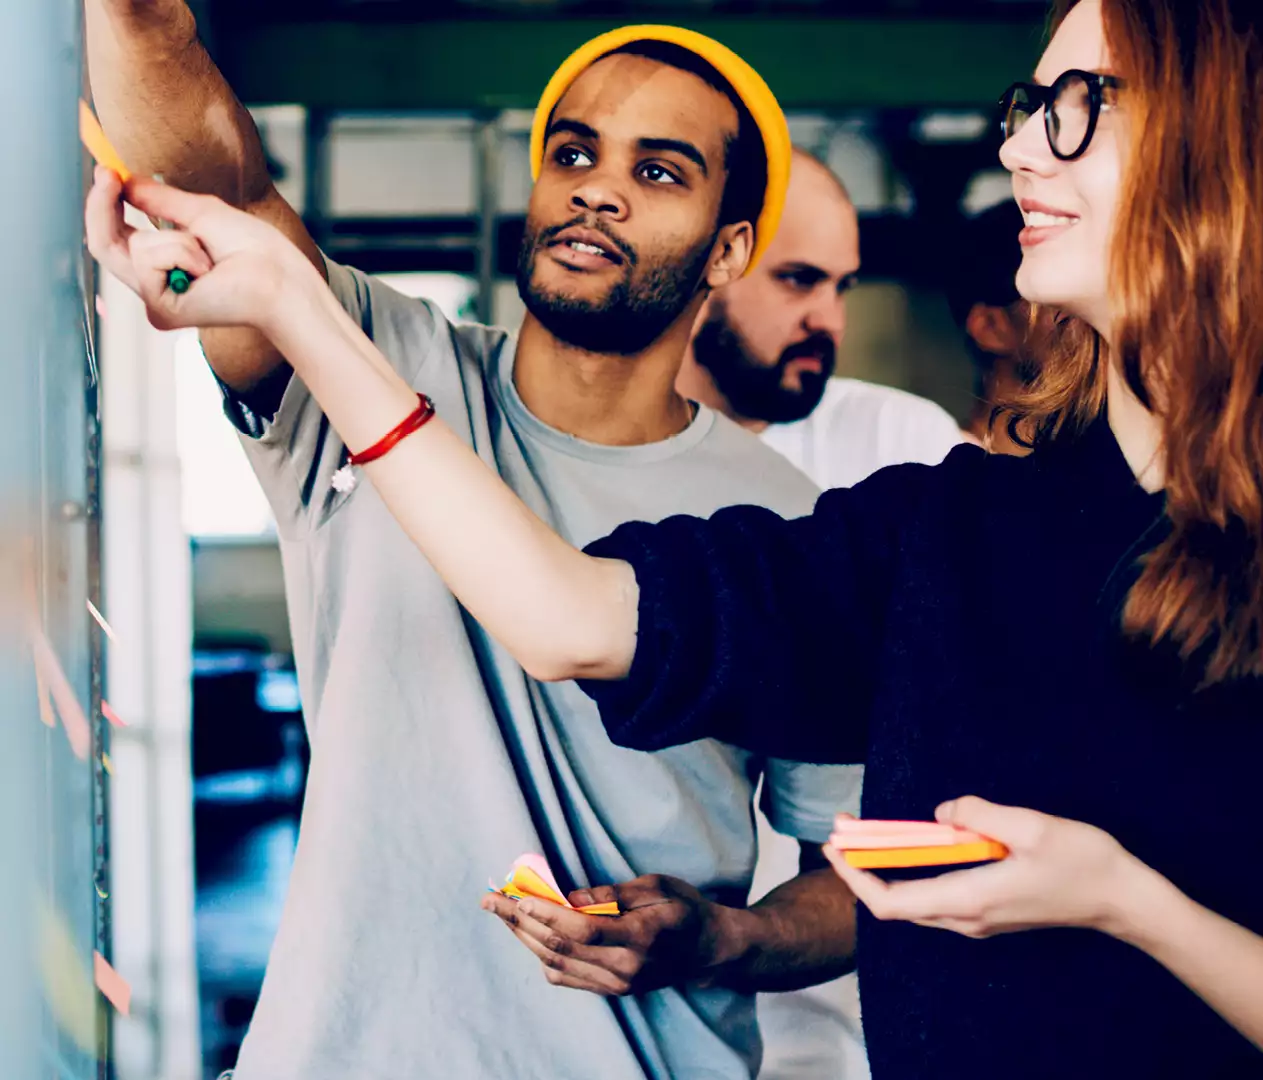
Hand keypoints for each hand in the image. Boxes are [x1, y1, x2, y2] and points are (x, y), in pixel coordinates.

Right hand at [84, 166, 313, 335]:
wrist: (279, 278)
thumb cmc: (254, 250)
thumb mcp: (199, 213)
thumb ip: (160, 200)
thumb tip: (123, 180)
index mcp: (165, 268)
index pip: (117, 237)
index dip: (105, 204)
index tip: (106, 171)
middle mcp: (155, 288)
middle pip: (103, 245)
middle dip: (101, 206)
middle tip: (108, 175)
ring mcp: (157, 301)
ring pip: (131, 247)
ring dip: (174, 238)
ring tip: (208, 254)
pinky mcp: (161, 310)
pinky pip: (146, 260)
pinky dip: (179, 251)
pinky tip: (207, 270)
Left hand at [480, 874, 725, 994]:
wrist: (708, 951)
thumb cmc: (685, 909)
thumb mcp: (659, 886)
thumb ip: (616, 893)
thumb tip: (573, 896)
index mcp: (640, 937)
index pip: (582, 928)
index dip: (546, 912)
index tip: (518, 894)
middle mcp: (625, 967)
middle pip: (560, 947)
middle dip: (520, 921)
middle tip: (491, 899)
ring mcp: (616, 983)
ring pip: (556, 963)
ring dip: (523, 937)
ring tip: (501, 913)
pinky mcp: (611, 990)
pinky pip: (566, 977)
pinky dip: (541, 956)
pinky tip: (528, 934)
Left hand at [823, 796, 1140, 938]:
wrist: (1124, 901)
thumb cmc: (1083, 863)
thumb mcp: (1032, 825)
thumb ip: (980, 814)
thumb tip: (942, 811)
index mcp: (971, 899)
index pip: (892, 902)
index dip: (855, 879)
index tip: (835, 848)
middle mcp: (968, 918)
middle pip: (897, 904)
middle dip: (861, 870)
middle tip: (841, 833)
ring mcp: (979, 921)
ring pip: (915, 902)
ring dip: (885, 871)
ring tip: (867, 837)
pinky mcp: (990, 913)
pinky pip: (937, 897)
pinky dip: (912, 873)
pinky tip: (911, 846)